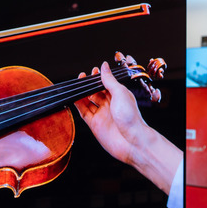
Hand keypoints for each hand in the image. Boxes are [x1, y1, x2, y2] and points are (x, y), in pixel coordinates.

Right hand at [74, 61, 181, 194]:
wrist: (132, 141)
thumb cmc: (131, 118)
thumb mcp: (120, 93)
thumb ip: (109, 80)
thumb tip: (104, 66)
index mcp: (119, 96)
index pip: (106, 84)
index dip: (99, 78)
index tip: (92, 71)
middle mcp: (110, 105)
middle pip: (95, 92)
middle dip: (88, 85)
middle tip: (82, 77)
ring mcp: (102, 114)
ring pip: (88, 101)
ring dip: (82, 93)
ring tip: (76, 86)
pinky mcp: (94, 124)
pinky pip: (83, 112)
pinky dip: (78, 104)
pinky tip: (74, 97)